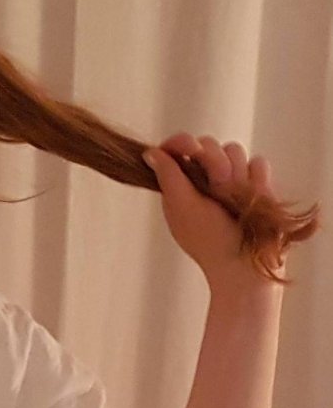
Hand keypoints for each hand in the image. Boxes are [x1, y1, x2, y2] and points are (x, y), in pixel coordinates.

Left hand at [143, 134, 280, 285]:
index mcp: (182, 186)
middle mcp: (205, 179)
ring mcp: (232, 180)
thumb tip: (149, 152)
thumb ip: (169, 177)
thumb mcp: (183, 208)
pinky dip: (257, 181)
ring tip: (235, 201)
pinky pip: (258, 164)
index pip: (178, 149)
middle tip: (217, 189)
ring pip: (235, 151)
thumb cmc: (211, 241)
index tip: (190, 147)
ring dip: (236, 174)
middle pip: (209, 144)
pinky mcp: (256, 184)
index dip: (182, 142)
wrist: (247, 264)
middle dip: (214, 163)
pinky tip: (253, 199)